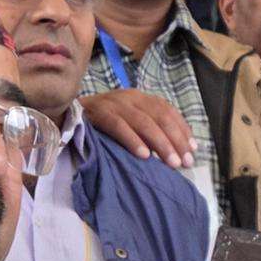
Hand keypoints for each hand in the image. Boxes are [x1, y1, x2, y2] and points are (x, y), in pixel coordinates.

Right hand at [80, 88, 195, 167]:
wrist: (67, 113)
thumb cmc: (103, 123)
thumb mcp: (130, 122)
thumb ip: (150, 130)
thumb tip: (177, 150)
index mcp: (141, 97)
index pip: (168, 111)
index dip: (183, 130)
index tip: (193, 150)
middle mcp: (130, 96)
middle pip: (160, 117)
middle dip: (176, 140)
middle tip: (185, 162)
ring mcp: (114, 103)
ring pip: (143, 122)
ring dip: (160, 143)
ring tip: (171, 163)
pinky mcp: (98, 113)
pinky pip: (119, 126)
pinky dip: (133, 141)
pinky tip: (144, 156)